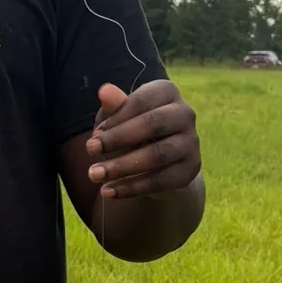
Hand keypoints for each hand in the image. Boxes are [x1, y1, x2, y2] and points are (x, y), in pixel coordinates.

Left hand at [85, 80, 200, 199]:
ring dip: (121, 166)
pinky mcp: (190, 169)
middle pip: (152, 124)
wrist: (157, 159)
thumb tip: (104, 91)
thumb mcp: (119, 115)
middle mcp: (185, 114)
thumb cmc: (131, 127)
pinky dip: (132, 187)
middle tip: (89, 150)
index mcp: (167, 92)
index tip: (95, 133)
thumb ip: (114, 105)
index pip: (142, 101)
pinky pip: (161, 180)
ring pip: (157, 155)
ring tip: (94, 174)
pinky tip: (108, 191)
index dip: (116, 117)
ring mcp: (191, 142)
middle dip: (118, 138)